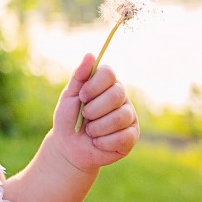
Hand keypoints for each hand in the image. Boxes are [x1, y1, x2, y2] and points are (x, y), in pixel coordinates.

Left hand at [50, 53, 139, 172]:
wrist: (69, 147)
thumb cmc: (69, 118)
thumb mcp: (69, 97)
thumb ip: (79, 76)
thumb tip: (90, 54)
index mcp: (106, 84)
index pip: (108, 73)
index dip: (94, 85)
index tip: (81, 96)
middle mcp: (121, 97)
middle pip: (116, 94)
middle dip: (94, 109)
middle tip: (85, 116)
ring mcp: (129, 116)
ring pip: (120, 117)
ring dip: (97, 127)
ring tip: (90, 131)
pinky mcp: (132, 136)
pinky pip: (123, 137)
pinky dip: (103, 141)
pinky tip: (98, 142)